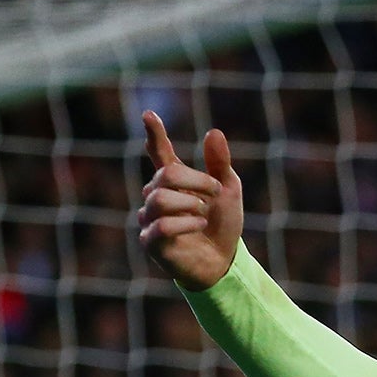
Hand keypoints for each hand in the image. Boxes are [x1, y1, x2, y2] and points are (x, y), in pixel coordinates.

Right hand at [137, 111, 243, 290]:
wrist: (223, 262)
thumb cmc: (222, 225)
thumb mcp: (227, 191)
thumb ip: (219, 165)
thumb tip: (213, 132)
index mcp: (174, 181)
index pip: (160, 153)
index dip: (155, 135)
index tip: (149, 114)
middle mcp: (156, 195)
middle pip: (167, 174)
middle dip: (197, 181)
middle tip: (214, 193)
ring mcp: (149, 218)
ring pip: (160, 198)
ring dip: (191, 204)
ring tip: (204, 215)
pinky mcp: (150, 241)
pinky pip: (162, 225)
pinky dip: (186, 224)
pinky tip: (199, 226)